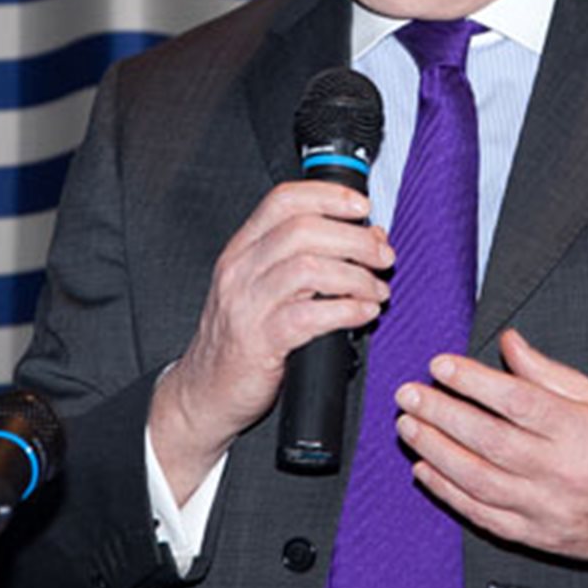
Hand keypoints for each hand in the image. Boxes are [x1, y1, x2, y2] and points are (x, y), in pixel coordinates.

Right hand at [150, 181, 392, 502]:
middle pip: (304, 230)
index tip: (362, 207)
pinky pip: (309, 317)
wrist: (205, 391)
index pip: (284, 200)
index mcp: (242, 248)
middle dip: (354, 239)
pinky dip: (346, 311)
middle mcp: (240, 270)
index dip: (328, 196)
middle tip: (382, 256)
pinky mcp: (259, 342)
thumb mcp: (265, 285)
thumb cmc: (241, 337)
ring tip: (377, 289)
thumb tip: (367, 236)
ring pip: (309, 269)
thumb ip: (308, 256)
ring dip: (355, 276)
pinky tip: (364, 313)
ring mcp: (246, 305)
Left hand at [394, 328, 587, 584]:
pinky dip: (449, 493)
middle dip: (440, 413)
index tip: (440, 365)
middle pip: (487, 439)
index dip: (472, 381)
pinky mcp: (537, 536)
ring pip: (477, 479)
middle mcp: (561, 472)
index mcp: (581, 431)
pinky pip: (483, 515)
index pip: (515, 401)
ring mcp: (547, 509)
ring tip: (408, 426)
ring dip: (435, 451)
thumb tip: (510, 344)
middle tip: (408, 393)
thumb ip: (551, 374)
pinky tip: (426, 470)